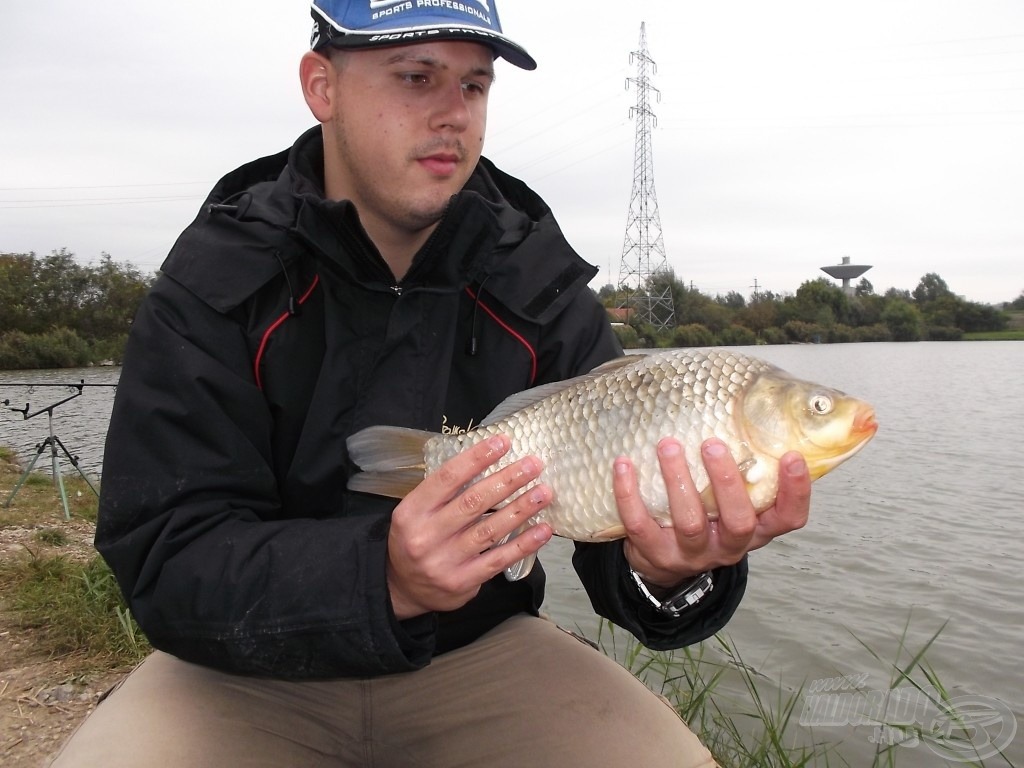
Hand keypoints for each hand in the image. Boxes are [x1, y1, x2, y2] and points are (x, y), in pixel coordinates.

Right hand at [386, 435, 552, 619]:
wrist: (400, 589)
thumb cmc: (414, 540)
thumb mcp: (415, 513)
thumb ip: (444, 494)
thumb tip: (488, 463)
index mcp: (412, 511)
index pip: (447, 478)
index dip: (477, 458)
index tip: (503, 442)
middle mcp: (427, 536)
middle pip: (473, 502)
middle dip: (507, 480)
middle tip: (534, 464)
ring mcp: (445, 561)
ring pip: (490, 530)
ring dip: (521, 509)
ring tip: (544, 492)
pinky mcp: (463, 582)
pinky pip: (498, 559)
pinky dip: (524, 544)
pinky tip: (543, 530)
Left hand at [617, 437, 810, 590]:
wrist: (663, 562)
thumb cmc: (705, 516)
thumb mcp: (729, 502)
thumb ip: (742, 471)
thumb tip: (748, 411)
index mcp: (755, 530)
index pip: (788, 518)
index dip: (795, 492)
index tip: (792, 456)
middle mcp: (729, 546)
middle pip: (738, 521)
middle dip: (726, 482)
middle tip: (712, 444)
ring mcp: (692, 554)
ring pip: (689, 522)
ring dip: (678, 480)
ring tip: (668, 445)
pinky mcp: (655, 553)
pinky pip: (640, 525)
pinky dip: (629, 493)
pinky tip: (624, 465)